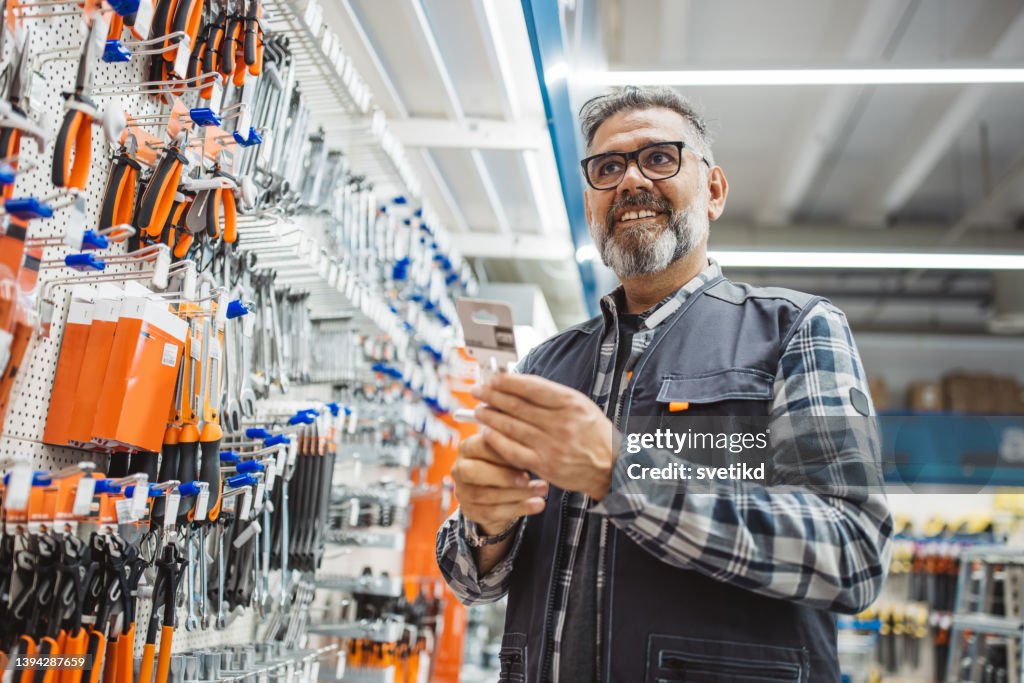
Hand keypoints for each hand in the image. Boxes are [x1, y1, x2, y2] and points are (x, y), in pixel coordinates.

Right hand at [451, 433, 548, 534]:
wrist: (498, 492)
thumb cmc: (506, 463)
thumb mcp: (509, 452)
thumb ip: (514, 447)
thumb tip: (533, 444)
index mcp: (467, 447)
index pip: (480, 445)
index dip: (502, 451)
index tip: (526, 455)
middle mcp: (459, 468)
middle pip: (474, 472)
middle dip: (503, 476)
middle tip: (528, 478)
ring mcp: (462, 491)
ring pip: (485, 495)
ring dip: (517, 494)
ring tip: (542, 489)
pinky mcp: (470, 511)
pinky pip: (493, 512)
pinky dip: (518, 509)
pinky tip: (537, 505)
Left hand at [472, 373, 615, 499]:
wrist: (611, 467)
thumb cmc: (594, 434)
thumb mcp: (580, 405)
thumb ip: (552, 396)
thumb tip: (519, 385)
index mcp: (570, 403)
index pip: (531, 387)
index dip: (508, 382)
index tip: (493, 379)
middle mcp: (560, 423)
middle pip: (517, 406)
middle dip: (492, 396)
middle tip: (479, 391)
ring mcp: (551, 445)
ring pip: (511, 427)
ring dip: (491, 417)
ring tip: (479, 409)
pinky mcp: (544, 464)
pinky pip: (513, 450)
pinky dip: (497, 440)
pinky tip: (487, 432)